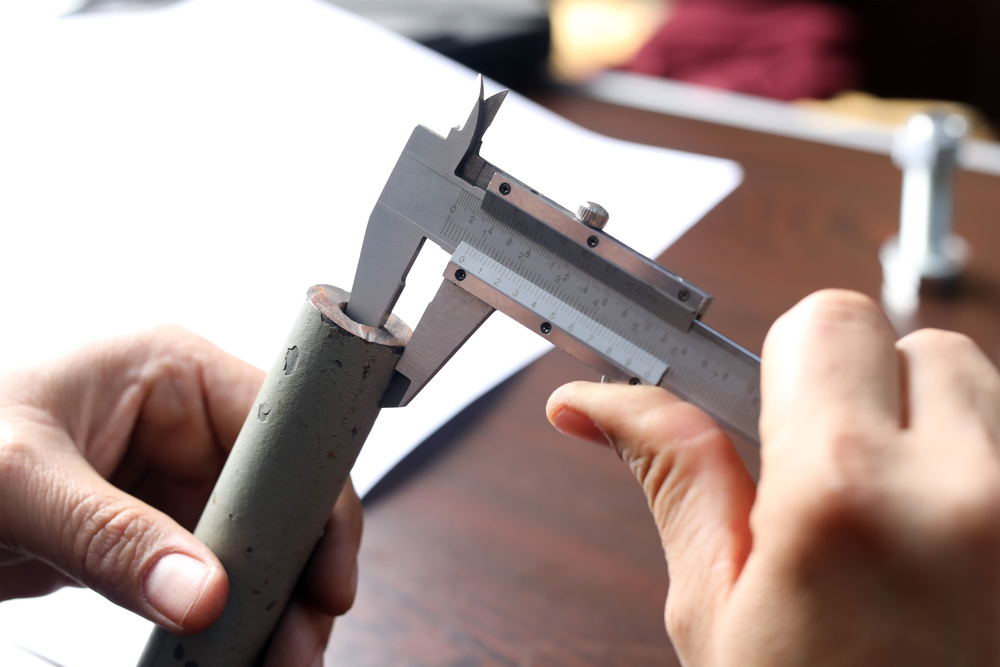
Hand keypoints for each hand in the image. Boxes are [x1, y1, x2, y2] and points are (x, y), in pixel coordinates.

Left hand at [0, 326, 361, 665]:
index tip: (327, 572)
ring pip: (252, 542)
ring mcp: (168, 478)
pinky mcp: (148, 529)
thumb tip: (202, 594)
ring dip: (267, 602)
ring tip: (272, 659)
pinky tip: (230, 653)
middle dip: (296, 569)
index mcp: (173, 372)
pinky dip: (224, 617)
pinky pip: (208, 573)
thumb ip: (111, 537)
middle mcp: (185, 422)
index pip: (283, 426)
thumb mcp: (18, 481)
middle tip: (299, 641)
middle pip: (279, 494)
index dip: (317, 496)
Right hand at [546, 289, 999, 665]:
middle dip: (862, 393)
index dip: (782, 363)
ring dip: (933, 431)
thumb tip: (598, 403)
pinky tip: (950, 548)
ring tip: (896, 528)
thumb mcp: (719, 616)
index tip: (767, 397)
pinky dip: (979, 472)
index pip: (822, 321)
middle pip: (912, 342)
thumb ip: (678, 476)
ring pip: (981, 390)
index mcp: (848, 496)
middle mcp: (972, 488)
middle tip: (830, 482)